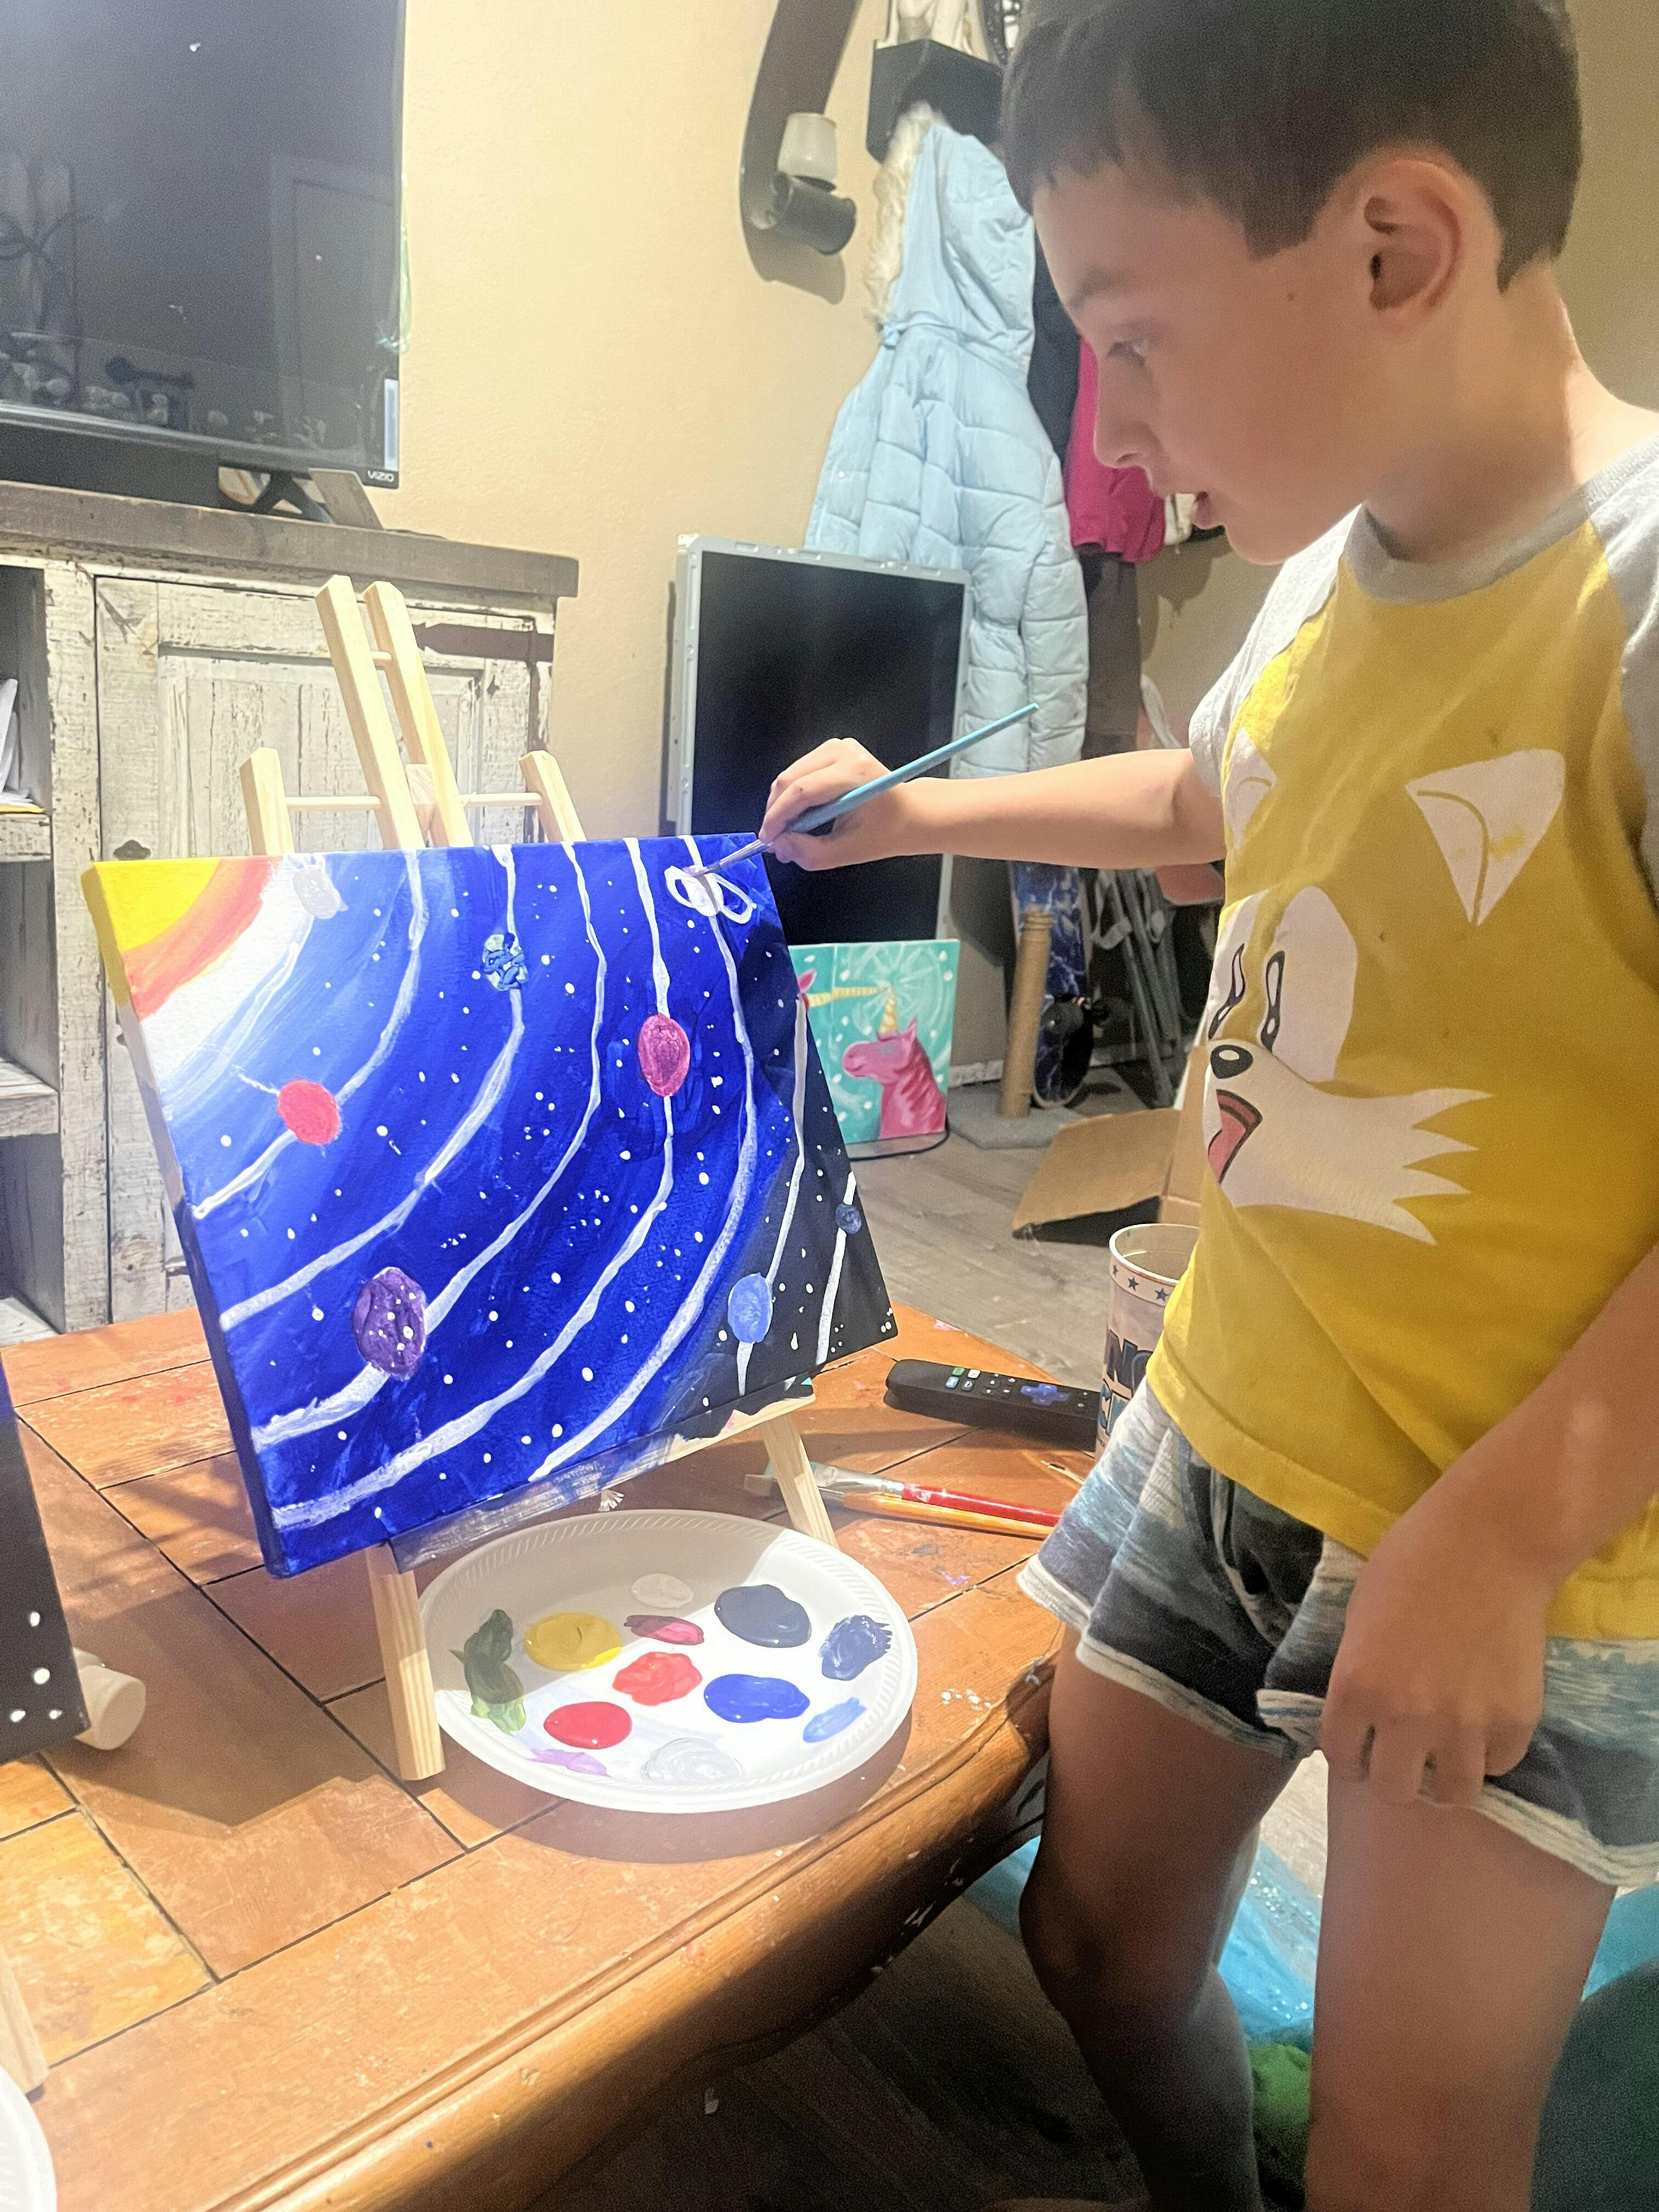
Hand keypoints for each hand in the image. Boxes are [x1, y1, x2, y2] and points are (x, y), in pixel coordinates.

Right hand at [758, 739, 933, 870]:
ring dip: (782, 804)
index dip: (777, 816)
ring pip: (791, 775)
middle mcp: (844, 752)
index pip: (802, 791)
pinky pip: (800, 772)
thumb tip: (780, 846)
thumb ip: (811, 852)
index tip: (767, 839)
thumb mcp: (849, 851)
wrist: (909, 813)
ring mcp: (838, 747)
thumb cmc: (886, 831)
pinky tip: (799, 815)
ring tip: (787, 831)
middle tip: (775, 840)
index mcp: (854, 774)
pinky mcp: (833, 749)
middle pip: (790, 779)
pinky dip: (793, 795)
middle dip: (776, 811)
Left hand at [1321, 1481, 1553, 1808]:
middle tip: (1405, 1751)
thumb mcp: (1360, 1616)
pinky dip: (1490, 1751)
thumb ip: (1360, 1673)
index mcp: (1357, 1688)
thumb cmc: (1414, 1560)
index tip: (1361, 1748)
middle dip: (1395, 1773)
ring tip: (1447, 1750)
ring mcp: (1465, 1725)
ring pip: (1452, 1794)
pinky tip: (1485, 1722)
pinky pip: (1498, 1764)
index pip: (1342, 1759)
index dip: (1350, 1755)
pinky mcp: (1515, 1721)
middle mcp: (1407, 1718)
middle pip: (1394, 1789)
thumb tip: (1362, 1714)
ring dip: (1445, 1775)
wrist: (1491, 1541)